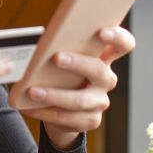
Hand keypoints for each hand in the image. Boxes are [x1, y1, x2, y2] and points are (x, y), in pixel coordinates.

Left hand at [20, 26, 135, 148]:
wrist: (59, 110)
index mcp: (103, 58)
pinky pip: (68, 118)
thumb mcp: (62, 59)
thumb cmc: (59, 75)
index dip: (117, 37)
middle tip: (56, 58)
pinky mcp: (90, 120)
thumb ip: (60, 48)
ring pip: (80, 100)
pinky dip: (45, 112)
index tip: (102, 32)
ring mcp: (100, 101)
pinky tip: (29, 108)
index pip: (123, 44)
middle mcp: (106, 79)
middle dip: (77, 64)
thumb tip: (43, 46)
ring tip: (32, 91)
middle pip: (99, 71)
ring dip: (54, 95)